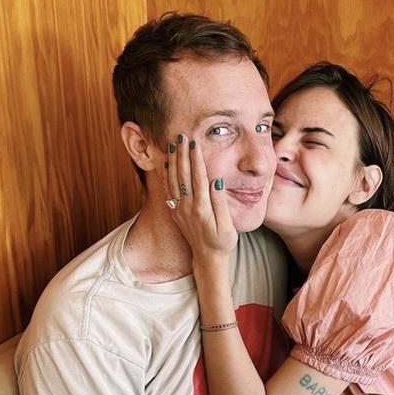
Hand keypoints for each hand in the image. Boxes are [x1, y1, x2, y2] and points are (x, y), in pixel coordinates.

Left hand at [164, 134, 237, 264]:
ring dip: (172, 161)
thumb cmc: (222, 242)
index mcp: (202, 208)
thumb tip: (217, 181)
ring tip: (172, 144)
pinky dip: (166, 175)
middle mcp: (187, 207)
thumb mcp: (227, 225)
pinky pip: (168, 190)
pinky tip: (166, 164)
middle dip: (182, 153)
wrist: (207, 259)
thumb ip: (221, 203)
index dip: (196, 158)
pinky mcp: (175, 212)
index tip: (194, 142)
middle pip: (183, 175)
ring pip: (173, 180)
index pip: (198, 177)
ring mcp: (179, 210)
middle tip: (181, 135)